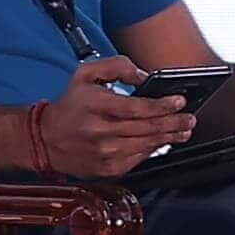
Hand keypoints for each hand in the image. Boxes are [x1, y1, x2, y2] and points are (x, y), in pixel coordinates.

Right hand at [21, 53, 192, 178]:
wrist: (45, 139)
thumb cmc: (71, 105)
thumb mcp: (86, 74)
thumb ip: (116, 66)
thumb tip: (143, 76)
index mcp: (95, 106)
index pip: (136, 108)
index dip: (162, 105)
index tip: (180, 101)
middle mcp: (100, 131)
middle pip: (146, 128)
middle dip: (174, 123)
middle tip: (189, 118)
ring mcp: (104, 153)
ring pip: (146, 145)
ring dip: (169, 137)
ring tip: (183, 130)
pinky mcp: (108, 168)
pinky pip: (138, 159)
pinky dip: (152, 149)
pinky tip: (161, 142)